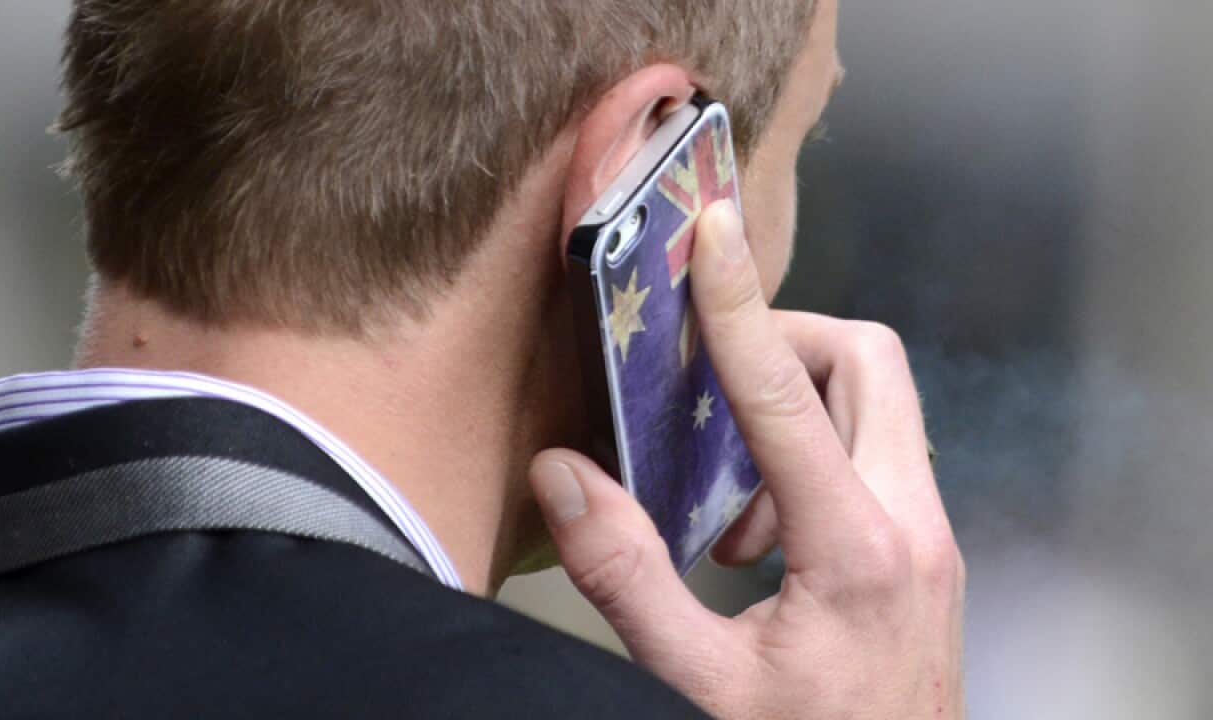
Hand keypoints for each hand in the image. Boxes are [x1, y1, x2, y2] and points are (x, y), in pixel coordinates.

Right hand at [529, 200, 964, 718]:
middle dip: (787, 340)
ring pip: (881, 405)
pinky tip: (761, 538)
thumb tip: (562, 476)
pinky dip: (817, 456)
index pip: (784, 393)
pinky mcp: (925, 556)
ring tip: (729, 499)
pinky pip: (879, 457)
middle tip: (711, 382)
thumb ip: (624, 575)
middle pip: (870, 361)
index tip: (711, 234)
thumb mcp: (698, 683)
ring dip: (798, 409)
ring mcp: (930, 540)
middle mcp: (911, 527)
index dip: (739, 303)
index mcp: (855, 550)